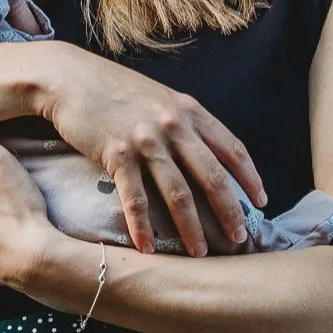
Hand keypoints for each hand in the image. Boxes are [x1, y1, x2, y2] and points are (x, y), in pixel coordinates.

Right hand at [37, 46, 263, 255]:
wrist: (70, 77)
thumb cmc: (114, 90)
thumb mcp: (159, 98)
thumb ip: (183, 122)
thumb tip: (204, 153)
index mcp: (189, 110)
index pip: (232, 147)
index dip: (249, 177)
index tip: (261, 201)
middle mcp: (173, 125)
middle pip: (212, 175)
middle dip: (229, 211)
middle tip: (239, 238)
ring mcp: (146, 140)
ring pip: (178, 192)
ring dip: (191, 227)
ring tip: (199, 254)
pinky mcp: (116, 154)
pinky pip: (135, 198)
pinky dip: (143, 227)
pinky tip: (148, 248)